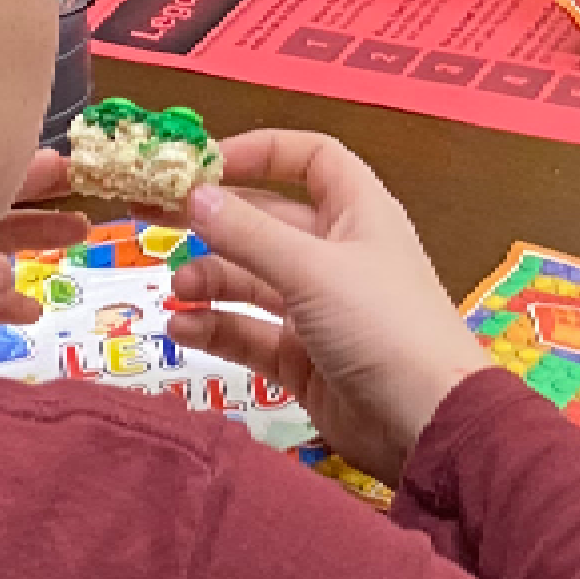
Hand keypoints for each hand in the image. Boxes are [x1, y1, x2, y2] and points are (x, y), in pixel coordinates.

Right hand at [162, 128, 491, 485]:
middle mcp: (336, 254)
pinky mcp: (303, 359)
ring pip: (252, 279)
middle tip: (152, 217)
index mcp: (357, 213)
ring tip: (178, 288)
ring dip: (211, 278)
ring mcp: (319, 309)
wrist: (426, 425)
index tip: (204, 164)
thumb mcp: (312, 271)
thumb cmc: (382, 326)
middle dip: (214, 221)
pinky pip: (250, 332)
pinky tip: (183, 327)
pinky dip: (216, 326)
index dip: (260, 153)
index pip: (309, 160)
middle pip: (266, 221)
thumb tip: (193, 194)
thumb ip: (248, 234)